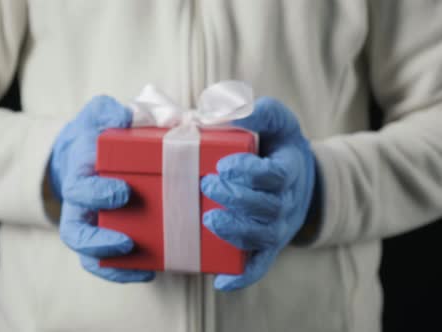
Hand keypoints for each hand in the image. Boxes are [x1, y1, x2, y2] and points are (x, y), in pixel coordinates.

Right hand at [49, 96, 154, 282]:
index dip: (97, 194)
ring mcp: (89, 224)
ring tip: (144, 267)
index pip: (80, 189)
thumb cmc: (94, 135)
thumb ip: (109, 111)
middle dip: (100, 240)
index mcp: (79, 174)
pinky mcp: (101, 237)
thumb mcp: (98, 115)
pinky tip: (149, 271)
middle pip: (76, 232)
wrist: (82, 152)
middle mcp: (79, 205)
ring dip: (113, 264)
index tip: (123, 192)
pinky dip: (121, 272)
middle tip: (128, 241)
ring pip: (88, 254)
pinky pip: (103, 262)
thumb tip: (126, 116)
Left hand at [201, 97, 316, 290]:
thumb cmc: (278, 146)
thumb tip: (220, 113)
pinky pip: (259, 265)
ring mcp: (278, 227)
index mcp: (289, 170)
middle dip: (236, 198)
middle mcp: (286, 202)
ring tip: (209, 219)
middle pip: (266, 207)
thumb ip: (258, 112)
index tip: (224, 164)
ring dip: (235, 231)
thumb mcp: (276, 121)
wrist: (298, 177)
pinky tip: (221, 282)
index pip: (274, 175)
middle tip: (206, 185)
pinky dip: (243, 276)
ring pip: (261, 236)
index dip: (250, 172)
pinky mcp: (268, 246)